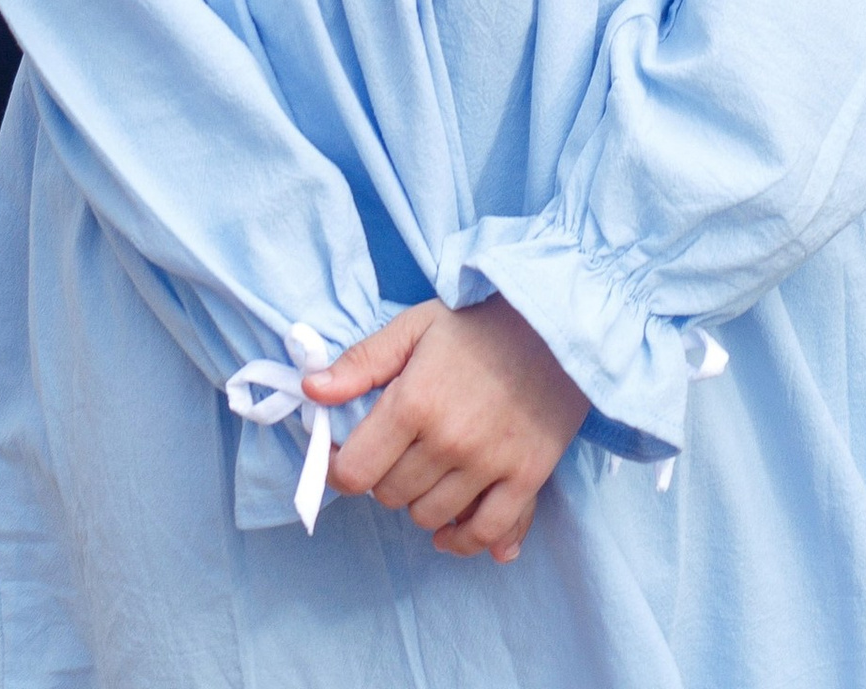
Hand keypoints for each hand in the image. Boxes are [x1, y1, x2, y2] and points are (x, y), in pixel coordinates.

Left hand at [308, 296, 587, 562]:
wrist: (555, 326)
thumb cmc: (477, 325)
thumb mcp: (413, 328)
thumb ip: (360, 363)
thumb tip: (310, 392)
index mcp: (413, 403)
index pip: (355, 472)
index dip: (340, 469)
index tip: (346, 455)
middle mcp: (448, 442)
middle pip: (390, 496)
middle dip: (383, 478)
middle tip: (396, 451)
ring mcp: (488, 465)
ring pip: (429, 518)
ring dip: (419, 503)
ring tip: (426, 473)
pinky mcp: (525, 478)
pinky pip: (485, 532)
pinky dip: (463, 540)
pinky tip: (450, 530)